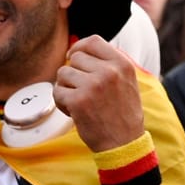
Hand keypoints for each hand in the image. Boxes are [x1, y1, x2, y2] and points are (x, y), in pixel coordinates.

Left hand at [54, 35, 147, 151]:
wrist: (123, 143)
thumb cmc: (123, 113)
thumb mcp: (127, 80)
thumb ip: (110, 63)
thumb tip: (83, 47)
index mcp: (122, 64)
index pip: (93, 41)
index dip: (79, 46)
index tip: (73, 56)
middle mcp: (109, 71)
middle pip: (75, 57)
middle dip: (73, 72)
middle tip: (80, 88)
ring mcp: (93, 85)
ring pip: (63, 73)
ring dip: (65, 86)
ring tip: (77, 100)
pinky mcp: (79, 101)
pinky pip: (57, 91)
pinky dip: (60, 101)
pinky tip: (73, 110)